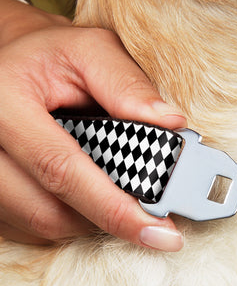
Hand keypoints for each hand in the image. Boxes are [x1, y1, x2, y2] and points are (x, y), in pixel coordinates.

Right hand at [0, 0, 185, 249]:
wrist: (8, 62)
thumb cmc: (52, 57)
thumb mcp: (90, 51)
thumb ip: (128, 84)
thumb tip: (171, 124)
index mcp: (4, 102)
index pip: (61, 170)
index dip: (115, 209)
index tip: (162, 234)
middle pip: (49, 212)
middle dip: (108, 220)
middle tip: (150, 218)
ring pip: (41, 226)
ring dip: (88, 220)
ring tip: (115, 195)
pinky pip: (29, 228)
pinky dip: (67, 220)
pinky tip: (85, 197)